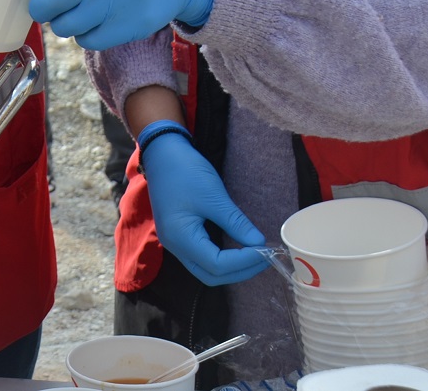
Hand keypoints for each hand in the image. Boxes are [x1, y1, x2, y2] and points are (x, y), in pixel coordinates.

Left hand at [24, 0, 215, 49]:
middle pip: (47, 3)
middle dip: (42, 5)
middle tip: (51, 1)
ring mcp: (120, 1)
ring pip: (64, 27)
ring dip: (62, 21)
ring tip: (76, 9)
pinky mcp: (132, 25)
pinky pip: (87, 41)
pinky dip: (85, 34)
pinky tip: (95, 19)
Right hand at [141, 130, 266, 285]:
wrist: (161, 153)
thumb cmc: (185, 172)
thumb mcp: (214, 196)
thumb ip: (236, 223)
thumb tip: (259, 243)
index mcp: (180, 237)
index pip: (217, 265)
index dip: (245, 262)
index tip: (266, 249)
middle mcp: (175, 246)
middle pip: (211, 274)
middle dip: (240, 271)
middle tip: (265, 257)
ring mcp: (175, 241)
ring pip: (206, 269)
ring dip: (232, 267)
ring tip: (255, 254)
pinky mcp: (179, 234)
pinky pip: (202, 256)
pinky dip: (222, 258)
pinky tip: (238, 248)